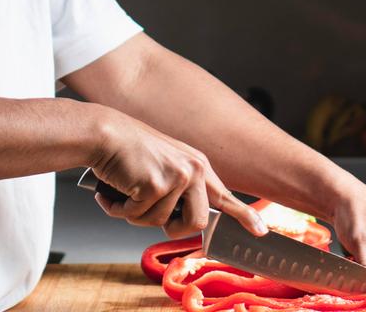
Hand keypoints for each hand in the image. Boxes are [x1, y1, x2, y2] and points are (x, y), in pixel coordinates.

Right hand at [89, 108, 267, 239]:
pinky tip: (114, 189)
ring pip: (161, 223)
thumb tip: (187, 221)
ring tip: (125, 192)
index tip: (261, 230)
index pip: (226, 197)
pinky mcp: (156, 184)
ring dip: (136, 214)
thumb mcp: (165, 166)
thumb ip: (180, 191)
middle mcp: (194, 169)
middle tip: (147, 212)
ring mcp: (178, 176)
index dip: (244, 216)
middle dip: (171, 228)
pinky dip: (119, 208)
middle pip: (197, 222)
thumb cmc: (128, 153)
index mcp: (198, 165)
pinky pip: (138, 216)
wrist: (104, 134)